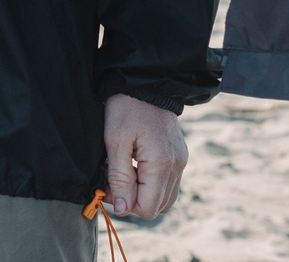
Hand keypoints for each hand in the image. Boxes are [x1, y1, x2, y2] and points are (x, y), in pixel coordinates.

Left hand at [101, 93, 186, 220]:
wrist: (145, 79)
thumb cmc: (126, 107)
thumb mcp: (115, 141)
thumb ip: (120, 177)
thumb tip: (123, 208)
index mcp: (161, 164)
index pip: (148, 208)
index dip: (125, 204)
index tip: (108, 187)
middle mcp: (177, 166)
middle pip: (158, 206)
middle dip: (133, 199)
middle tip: (113, 179)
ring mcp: (180, 161)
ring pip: (164, 197)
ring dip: (142, 192)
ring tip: (123, 171)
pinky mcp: (179, 155)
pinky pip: (167, 182)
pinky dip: (150, 182)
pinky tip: (134, 164)